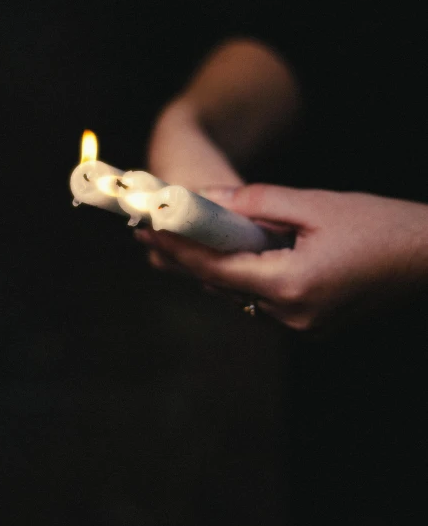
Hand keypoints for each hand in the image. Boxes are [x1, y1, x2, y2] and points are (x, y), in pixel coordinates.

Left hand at [136, 185, 427, 330]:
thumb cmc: (380, 226)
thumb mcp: (315, 204)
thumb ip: (256, 203)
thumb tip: (208, 200)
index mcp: (291, 286)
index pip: (216, 270)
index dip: (177, 249)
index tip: (146, 229)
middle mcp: (292, 316)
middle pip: (222, 287)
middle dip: (185, 259)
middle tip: (149, 235)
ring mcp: (304, 326)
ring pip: (240, 295)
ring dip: (210, 270)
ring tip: (174, 243)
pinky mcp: (313, 323)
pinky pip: (262, 300)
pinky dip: (239, 278)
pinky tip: (223, 257)